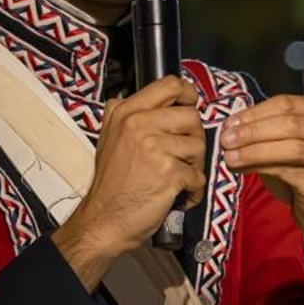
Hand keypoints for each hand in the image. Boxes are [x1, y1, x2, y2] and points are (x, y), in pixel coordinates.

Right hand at [53, 75, 205, 288]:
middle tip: (180, 156)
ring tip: (175, 178)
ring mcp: (154, 148)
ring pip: (199, 147)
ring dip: (194, 167)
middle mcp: (139, 124)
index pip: (170, 85)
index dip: (187, 95)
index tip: (188, 107)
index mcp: (127, 112)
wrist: (104, 219)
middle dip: (193, 139)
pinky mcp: (169, 172)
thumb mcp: (109, 136)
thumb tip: (156, 98)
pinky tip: (177, 195)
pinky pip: (198, 176)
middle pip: (192, 117)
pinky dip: (193, 190)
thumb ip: (127, 113)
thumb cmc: (111, 183)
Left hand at [220, 95, 303, 261]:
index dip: (255, 112)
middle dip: (253, 130)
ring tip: (231, 155)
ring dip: (254, 150)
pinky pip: (288, 170)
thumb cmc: (302, 172)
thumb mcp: (283, 144)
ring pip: (290, 146)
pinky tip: (242, 168)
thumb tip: (232, 126)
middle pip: (289, 123)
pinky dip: (260, 167)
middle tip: (227, 138)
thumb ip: (264, 130)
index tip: (230, 122)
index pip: (286, 104)